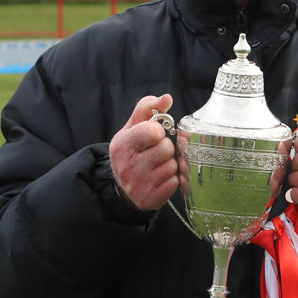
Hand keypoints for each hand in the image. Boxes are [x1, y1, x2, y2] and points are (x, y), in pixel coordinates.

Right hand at [109, 94, 178, 210]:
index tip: (153, 134)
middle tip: (155, 151)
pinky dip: (171, 180)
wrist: (122, 186)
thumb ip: (148, 108)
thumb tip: (167, 98)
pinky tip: (160, 178)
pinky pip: (175, 183)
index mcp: (122, 145)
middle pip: (166, 148)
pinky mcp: (150, 199)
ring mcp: (139, 185)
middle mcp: (127, 166)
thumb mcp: (133, 127)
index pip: (153, 131)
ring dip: (169, 164)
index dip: (158, 131)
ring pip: (172, 166)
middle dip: (165, 148)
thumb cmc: (132, 150)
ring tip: (157, 165)